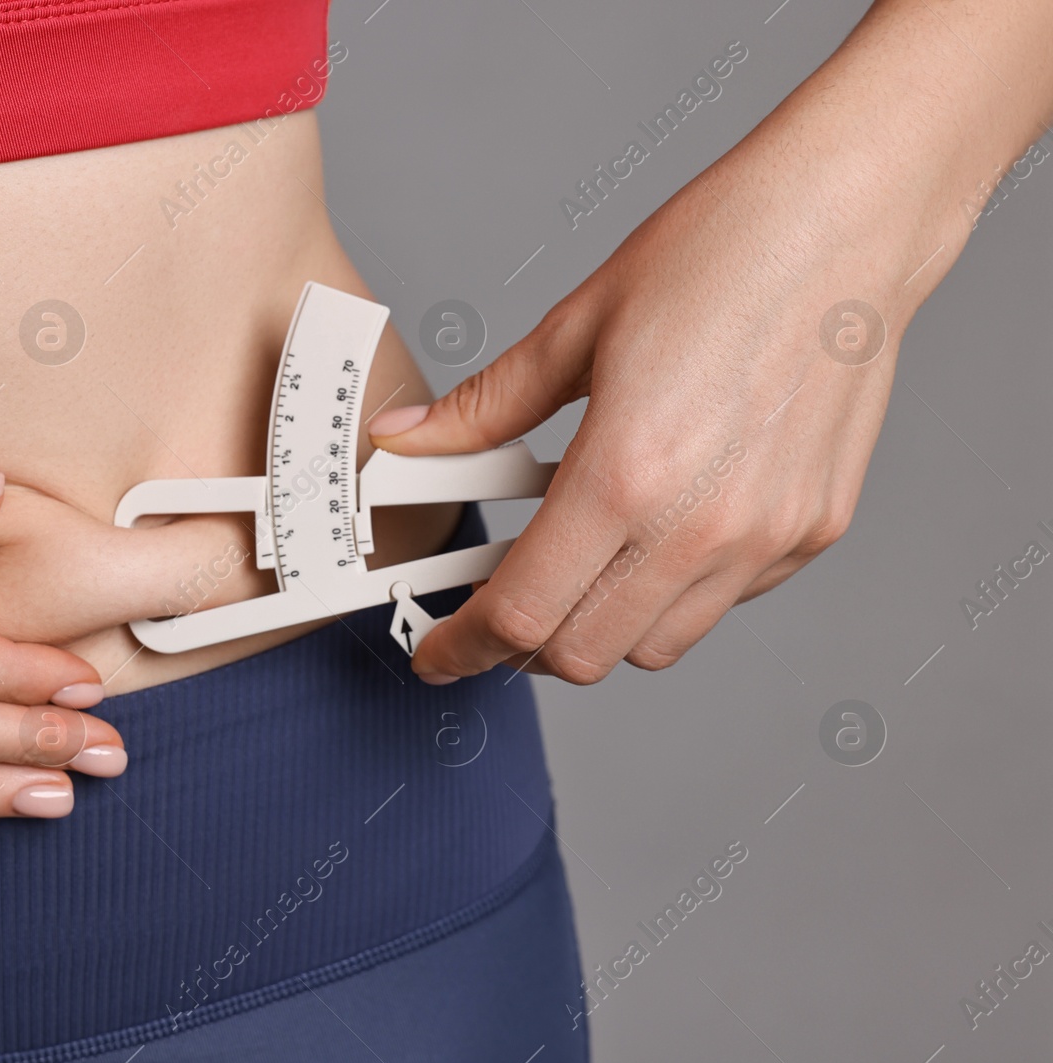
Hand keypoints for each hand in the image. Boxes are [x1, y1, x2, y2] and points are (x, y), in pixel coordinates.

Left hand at [368, 140, 923, 683]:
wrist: (847, 218)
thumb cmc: (719, 253)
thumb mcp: (575, 328)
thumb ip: (483, 408)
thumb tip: (406, 441)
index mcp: (625, 472)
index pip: (521, 612)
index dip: (464, 646)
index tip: (441, 652)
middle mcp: (701, 524)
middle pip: (582, 654)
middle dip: (522, 645)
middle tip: (496, 604)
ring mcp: (766, 537)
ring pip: (655, 646)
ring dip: (598, 625)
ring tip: (577, 559)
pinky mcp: (813, 531)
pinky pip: (722, 604)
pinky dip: (672, 593)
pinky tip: (656, 529)